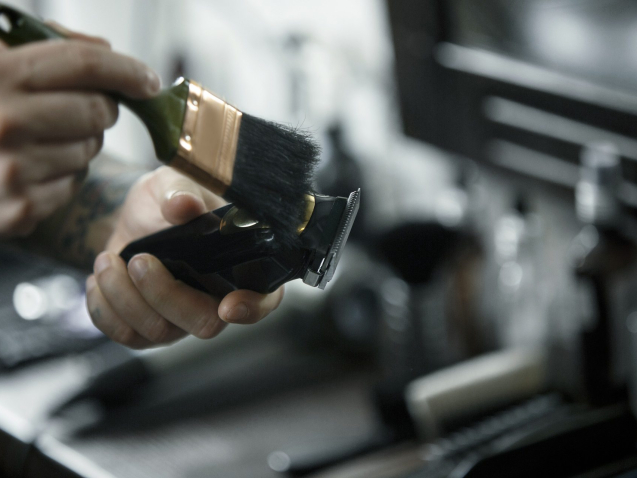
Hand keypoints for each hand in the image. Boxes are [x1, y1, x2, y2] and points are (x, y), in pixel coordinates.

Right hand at [0, 25, 160, 236]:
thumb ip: (47, 46)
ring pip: (90, 149)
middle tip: (87, 109)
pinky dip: (64, 174)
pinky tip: (34, 167)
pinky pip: (73, 183)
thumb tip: (106, 48)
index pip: (84, 63)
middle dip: (103, 108)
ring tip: (47, 138)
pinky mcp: (21, 207)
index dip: (126, 69)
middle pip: (99, 110)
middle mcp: (3, 119)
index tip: (148, 81)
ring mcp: (12, 167)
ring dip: (82, 142)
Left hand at [85, 167, 284, 348]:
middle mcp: (218, 299)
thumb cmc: (168, 199)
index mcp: (243, 265)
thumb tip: (182, 205)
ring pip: (159, 332)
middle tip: (139, 260)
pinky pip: (126, 336)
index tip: (229, 305)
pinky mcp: (148, 329)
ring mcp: (183, 319)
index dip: (252, 308)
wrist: (133, 216)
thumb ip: (181, 192)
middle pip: (204, 323)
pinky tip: (100, 278)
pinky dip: (104, 307)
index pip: (265, 299)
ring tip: (108, 259)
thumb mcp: (174, 182)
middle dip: (165, 295)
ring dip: (124, 296)